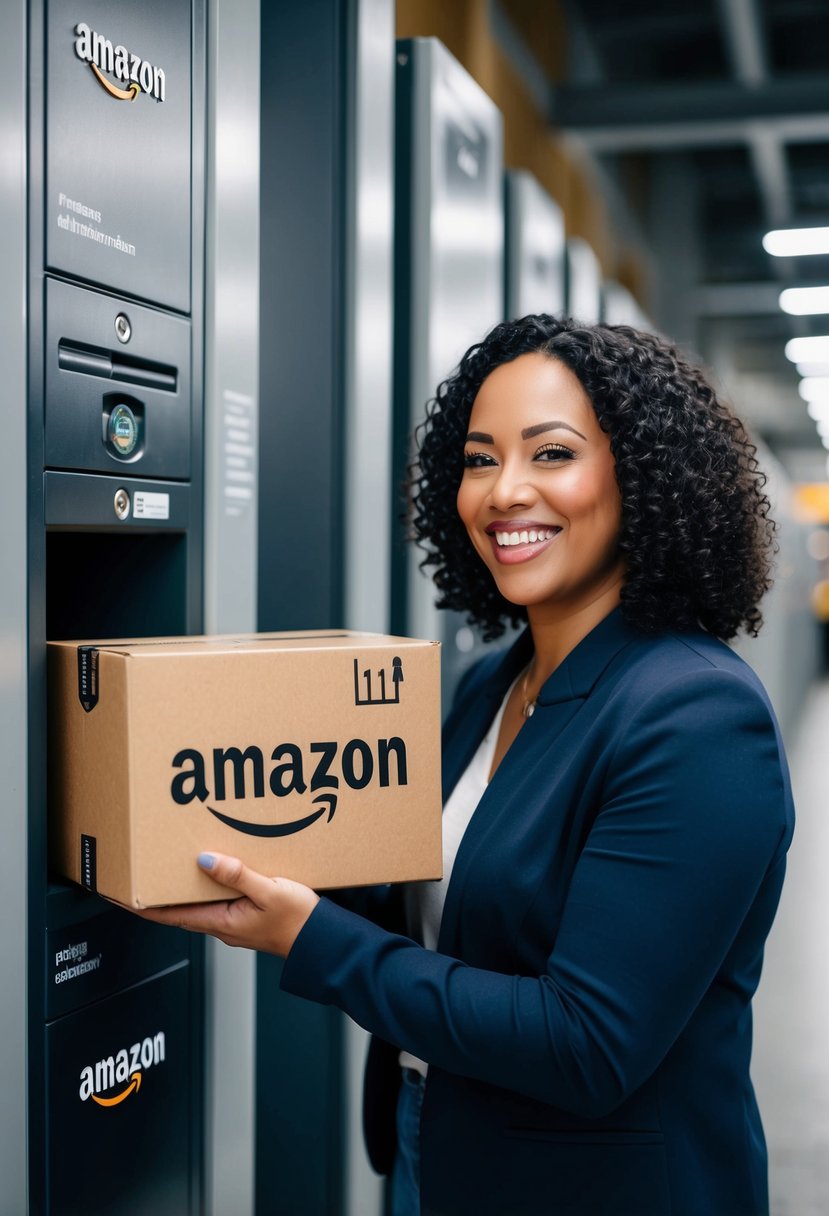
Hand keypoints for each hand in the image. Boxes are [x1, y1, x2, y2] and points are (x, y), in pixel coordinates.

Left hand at [130, 853, 319, 956]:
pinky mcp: (246, 915)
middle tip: (137, 875)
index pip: (167, 915)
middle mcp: (221, 924)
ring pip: (196, 903)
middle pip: (178, 908)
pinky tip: (211, 870)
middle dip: (156, 894)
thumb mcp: (269, 892)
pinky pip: (217, 899)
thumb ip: (237, 875)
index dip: (140, 906)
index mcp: (220, 922)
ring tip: (166, 868)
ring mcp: (233, 921)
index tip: (118, 895)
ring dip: (179, 888)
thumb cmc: (299, 923)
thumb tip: (205, 860)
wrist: (322, 941)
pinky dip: (206, 885)